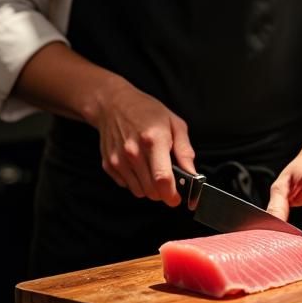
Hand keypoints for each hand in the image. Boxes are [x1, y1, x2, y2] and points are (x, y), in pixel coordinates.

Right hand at [90, 77, 195, 205]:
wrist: (113, 104)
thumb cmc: (147, 111)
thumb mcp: (174, 123)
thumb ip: (185, 151)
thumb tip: (193, 174)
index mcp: (153, 140)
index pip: (162, 179)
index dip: (172, 195)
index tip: (178, 198)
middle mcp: (133, 152)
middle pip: (152, 191)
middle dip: (163, 191)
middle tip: (167, 179)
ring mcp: (118, 160)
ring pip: (139, 192)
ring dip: (149, 187)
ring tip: (152, 168)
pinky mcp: (108, 165)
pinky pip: (127, 186)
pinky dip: (135, 181)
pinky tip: (138, 165)